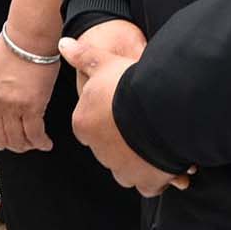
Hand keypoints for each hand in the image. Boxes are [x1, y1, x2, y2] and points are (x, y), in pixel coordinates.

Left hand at [0, 30, 60, 156]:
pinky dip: (40, 142)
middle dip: (11, 145)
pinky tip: (46, 143)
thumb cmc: (15, 45)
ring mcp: (11, 105)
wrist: (29, 37)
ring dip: (26, 146)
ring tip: (35, 144)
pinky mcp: (31, 106)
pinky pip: (34, 133)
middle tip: (21, 146)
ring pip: (16, 139)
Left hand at [63, 25, 187, 195]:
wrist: (162, 109)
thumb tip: (63, 44)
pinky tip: (167, 164)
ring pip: (126, 168)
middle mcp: (98, 150)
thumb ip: (83, 57)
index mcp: (83, 124)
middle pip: (107, 147)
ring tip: (155, 143)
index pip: (88, 125)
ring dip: (138, 159)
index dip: (105, 117)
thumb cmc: (130, 85)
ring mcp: (121, 168)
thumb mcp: (105, 63)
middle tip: (141, 124)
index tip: (120, 109)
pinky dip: (156, 177)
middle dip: (122, 139)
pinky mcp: (145, 181)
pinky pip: (149, 185)